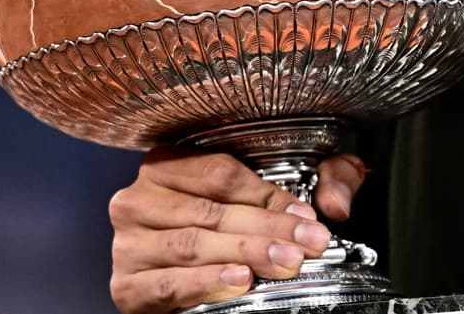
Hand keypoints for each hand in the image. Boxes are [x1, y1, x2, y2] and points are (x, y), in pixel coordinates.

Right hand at [108, 147, 366, 313]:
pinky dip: (206, 283)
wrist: (180, 297)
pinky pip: (169, 283)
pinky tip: (239, 280)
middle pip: (211, 210)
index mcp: (166, 166)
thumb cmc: (221, 239)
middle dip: (267, 229)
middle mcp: (139, 199)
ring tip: (284, 262)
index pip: (220, 174)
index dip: (268, 194)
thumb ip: (317, 182)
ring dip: (245, 254)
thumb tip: (337, 200)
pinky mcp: (127, 285)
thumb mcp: (266, 202)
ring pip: (194, 244)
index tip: (306, 216)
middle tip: (305, 245)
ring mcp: (128, 243)